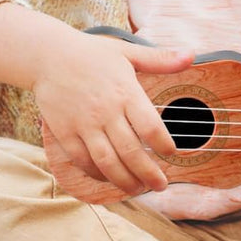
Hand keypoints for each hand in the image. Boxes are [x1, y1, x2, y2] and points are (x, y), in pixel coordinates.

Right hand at [35, 31, 193, 202]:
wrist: (48, 55)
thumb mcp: (127, 52)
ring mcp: (84, 124)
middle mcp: (106, 112)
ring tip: (139, 189)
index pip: (151, 127)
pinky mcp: (65, 132)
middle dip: (149, 174)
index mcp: (125, 92)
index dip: (165, 145)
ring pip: (107, 162)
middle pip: (131, 152)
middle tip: (161, 186)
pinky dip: (98, 174)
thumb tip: (192, 55)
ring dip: (125, 181)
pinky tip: (110, 179)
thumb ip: (160, 59)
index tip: (172, 154)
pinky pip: (83, 161)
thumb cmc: (92, 54)